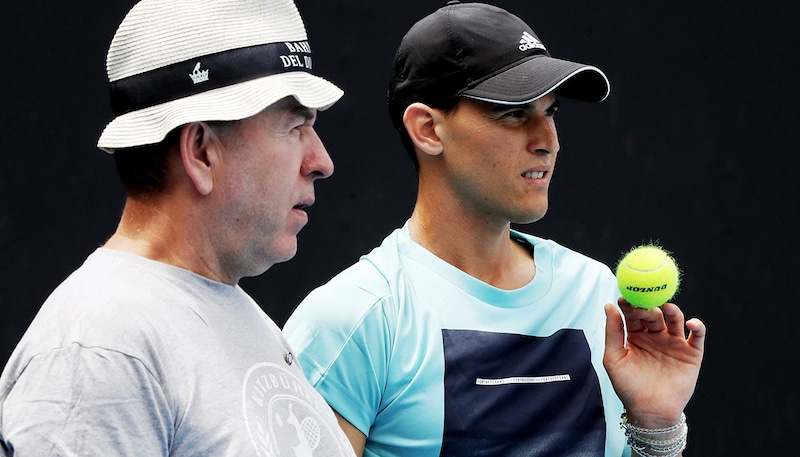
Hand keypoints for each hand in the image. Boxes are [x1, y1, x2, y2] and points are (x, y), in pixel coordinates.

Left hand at [603, 298, 705, 428]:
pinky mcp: (691, 353)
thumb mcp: (614, 358)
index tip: (624, 298)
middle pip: (654, 314)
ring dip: (672, 311)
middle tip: (644, 304)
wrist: (650, 412)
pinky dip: (697, 327)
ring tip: (666, 308)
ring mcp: (674, 343)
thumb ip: (612, 332)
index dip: (630, 304)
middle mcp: (655, 335)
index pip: (633, 314)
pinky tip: (691, 323)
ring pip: (675, 320)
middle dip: (649, 307)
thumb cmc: (628, 387)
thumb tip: (609, 306)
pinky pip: (697, 336)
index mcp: (636, 335)